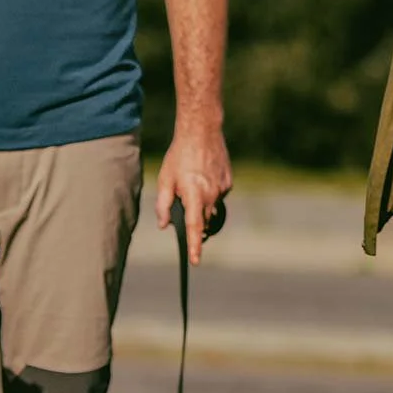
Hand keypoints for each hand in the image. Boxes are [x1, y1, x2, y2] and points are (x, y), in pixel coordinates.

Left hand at [156, 124, 232, 265]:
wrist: (202, 131)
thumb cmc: (179, 155)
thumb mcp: (165, 179)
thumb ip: (163, 205)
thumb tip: (164, 224)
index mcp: (194, 195)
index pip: (194, 227)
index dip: (194, 246)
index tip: (195, 261)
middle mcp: (211, 195)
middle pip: (204, 220)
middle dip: (195, 221)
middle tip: (184, 203)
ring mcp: (222, 188)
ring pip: (212, 208)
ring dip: (202, 205)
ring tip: (193, 182)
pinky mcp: (229, 182)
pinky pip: (219, 195)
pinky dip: (211, 192)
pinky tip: (203, 176)